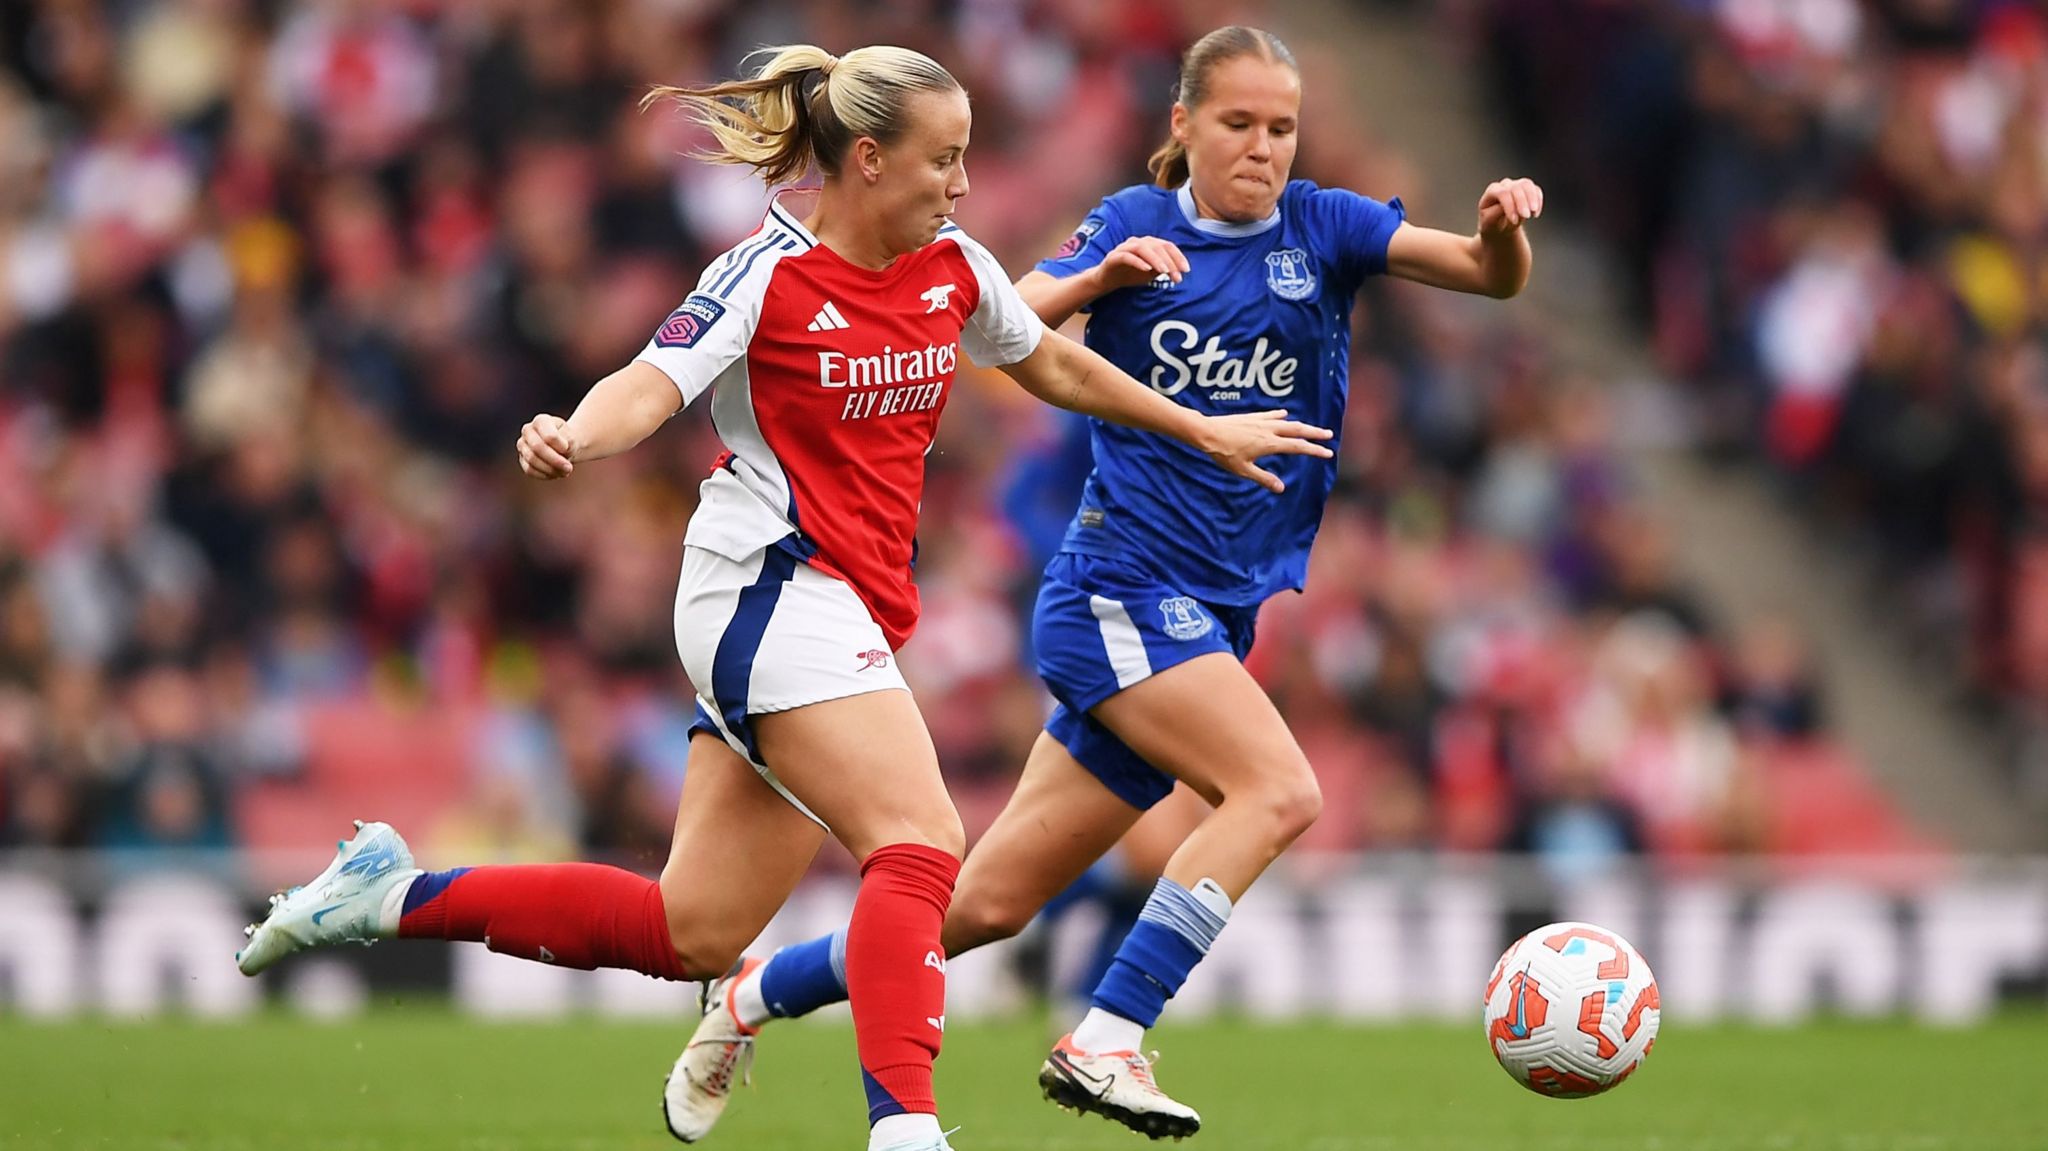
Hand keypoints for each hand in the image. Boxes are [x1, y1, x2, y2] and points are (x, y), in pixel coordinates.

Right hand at [517, 414, 577, 478]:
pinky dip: (544, 475)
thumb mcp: (573, 438)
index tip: (568, 449)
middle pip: (537, 447)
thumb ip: (569, 443)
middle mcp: (527, 430)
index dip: (560, 446)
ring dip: (551, 469)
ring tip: (565, 472)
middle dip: (555, 461)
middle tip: (569, 468)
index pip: (549, 436)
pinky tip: (556, 474)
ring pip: (532, 460)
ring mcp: (522, 445)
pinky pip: (529, 470)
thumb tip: (561, 452)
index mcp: (541, 420)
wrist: (562, 446)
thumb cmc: (567, 440)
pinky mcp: (522, 459)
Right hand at [1092, 236, 1189, 292]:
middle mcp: (1138, 242)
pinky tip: (1147, 270)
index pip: (1167, 246)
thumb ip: (1163, 268)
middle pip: (1157, 246)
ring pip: (1143, 248)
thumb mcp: (1151, 273)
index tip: (1186, 270)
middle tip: (1177, 277)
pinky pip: (1127, 256)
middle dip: (1169, 262)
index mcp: (1148, 244)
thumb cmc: (1131, 274)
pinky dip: (1138, 262)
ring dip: (1156, 259)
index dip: (1178, 257)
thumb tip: (1180, 270)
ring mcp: (1125, 248)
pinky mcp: (1114, 256)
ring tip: (1164, 271)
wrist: (1108, 280)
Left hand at [1195, 410, 1334, 492]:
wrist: (1207, 432)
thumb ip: (1263, 478)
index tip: (1328, 453)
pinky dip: (1280, 415)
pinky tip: (1284, 414)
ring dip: (1301, 425)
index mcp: (1269, 444)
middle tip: (1329, 435)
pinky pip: (1270, 415)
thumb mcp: (1243, 470)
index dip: (1314, 450)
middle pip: (1297, 430)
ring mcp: (1261, 421)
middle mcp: (1269, 430)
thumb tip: (1281, 488)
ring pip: (1286, 422)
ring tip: (1310, 428)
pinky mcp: (1251, 416)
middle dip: (1314, 433)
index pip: (1298, 447)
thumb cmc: (1224, 453)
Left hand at [1477, 177, 1543, 236]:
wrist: (1499, 227)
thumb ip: (1495, 213)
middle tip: (1527, 217)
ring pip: (1527, 184)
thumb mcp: (1489, 222)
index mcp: (1492, 191)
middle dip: (1522, 202)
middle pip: (1516, 187)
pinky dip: (1538, 201)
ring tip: (1534, 213)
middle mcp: (1504, 185)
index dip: (1510, 206)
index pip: (1503, 193)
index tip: (1514, 221)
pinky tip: (1536, 214)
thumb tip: (1507, 207)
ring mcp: (1516, 185)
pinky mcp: (1527, 190)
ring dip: (1533, 198)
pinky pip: (1536, 190)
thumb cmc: (1491, 224)